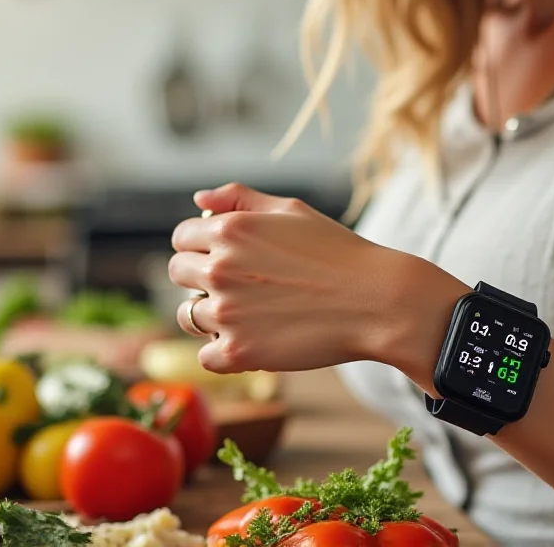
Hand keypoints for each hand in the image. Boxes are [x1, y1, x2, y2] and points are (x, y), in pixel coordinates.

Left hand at [169, 183, 461, 379]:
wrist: (375, 300)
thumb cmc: (337, 252)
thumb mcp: (291, 210)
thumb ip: (240, 198)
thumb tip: (199, 199)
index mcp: (230, 229)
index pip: (182, 237)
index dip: (201, 244)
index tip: (226, 255)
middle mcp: (220, 268)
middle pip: (178, 273)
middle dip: (202, 276)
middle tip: (243, 284)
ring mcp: (226, 312)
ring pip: (190, 315)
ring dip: (214, 314)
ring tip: (253, 311)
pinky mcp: (238, 352)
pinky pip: (205, 355)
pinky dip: (224, 350)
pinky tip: (255, 338)